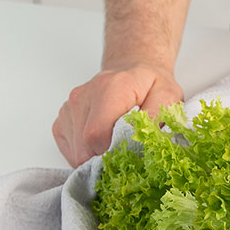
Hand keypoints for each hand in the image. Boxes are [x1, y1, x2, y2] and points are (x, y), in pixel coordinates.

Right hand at [52, 63, 182, 166]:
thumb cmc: (150, 85)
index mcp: (109, 89)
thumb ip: (156, 120)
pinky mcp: (63, 119)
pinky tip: (103, 142)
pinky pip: (70, 149)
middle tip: (125, 157)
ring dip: (96, 157)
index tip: (128, 159)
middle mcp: (83, 97)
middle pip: (83, 148)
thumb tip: (143, 144)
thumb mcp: (167, 97)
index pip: (96, 135)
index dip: (111, 155)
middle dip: (105, 160)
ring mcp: (69, 108)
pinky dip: (86, 153)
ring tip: (116, 144)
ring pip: (76, 152)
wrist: (132, 69)